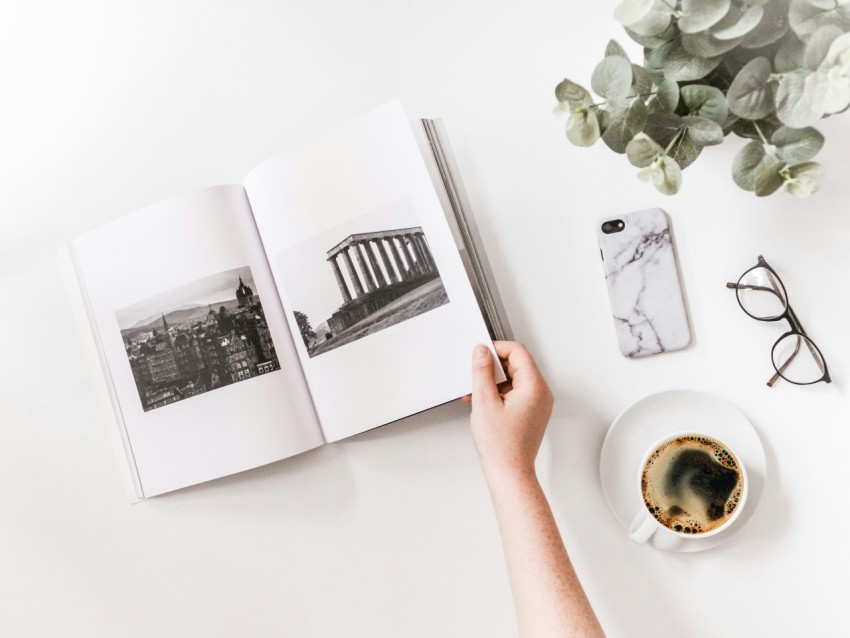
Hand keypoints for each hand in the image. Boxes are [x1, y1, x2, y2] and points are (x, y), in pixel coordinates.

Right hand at [463, 341, 553, 479]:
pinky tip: (485, 404)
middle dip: (493, 368)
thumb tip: (482, 351)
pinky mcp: (533, 412)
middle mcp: (541, 393)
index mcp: (534, 386)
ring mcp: (539, 403)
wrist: (510, 472)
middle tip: (475, 378)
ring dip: (494, 381)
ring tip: (477, 396)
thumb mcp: (484, 401)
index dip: (496, 349)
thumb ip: (482, 371)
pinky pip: (517, 392)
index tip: (480, 354)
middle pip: (517, 364)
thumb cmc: (501, 445)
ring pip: (515, 378)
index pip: (517, 351)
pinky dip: (500, 393)